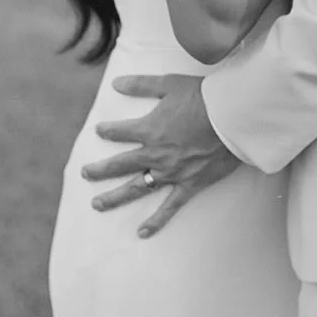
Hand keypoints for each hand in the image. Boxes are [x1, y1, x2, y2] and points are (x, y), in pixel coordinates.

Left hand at [81, 74, 240, 236]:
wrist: (232, 117)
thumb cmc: (203, 97)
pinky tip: (142, 233)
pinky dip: (156, 221)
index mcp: (149, 129)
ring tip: (97, 204)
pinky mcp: (189, 184)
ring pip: (137, 187)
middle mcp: (155, 153)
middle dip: (99, 170)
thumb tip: (115, 83)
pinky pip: (170, 207)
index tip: (99, 131)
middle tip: (85, 173)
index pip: (120, 132)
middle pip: (120, 164)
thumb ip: (141, 84)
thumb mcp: (169, 83)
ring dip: (115, 197)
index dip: (107, 131)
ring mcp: (171, 172)